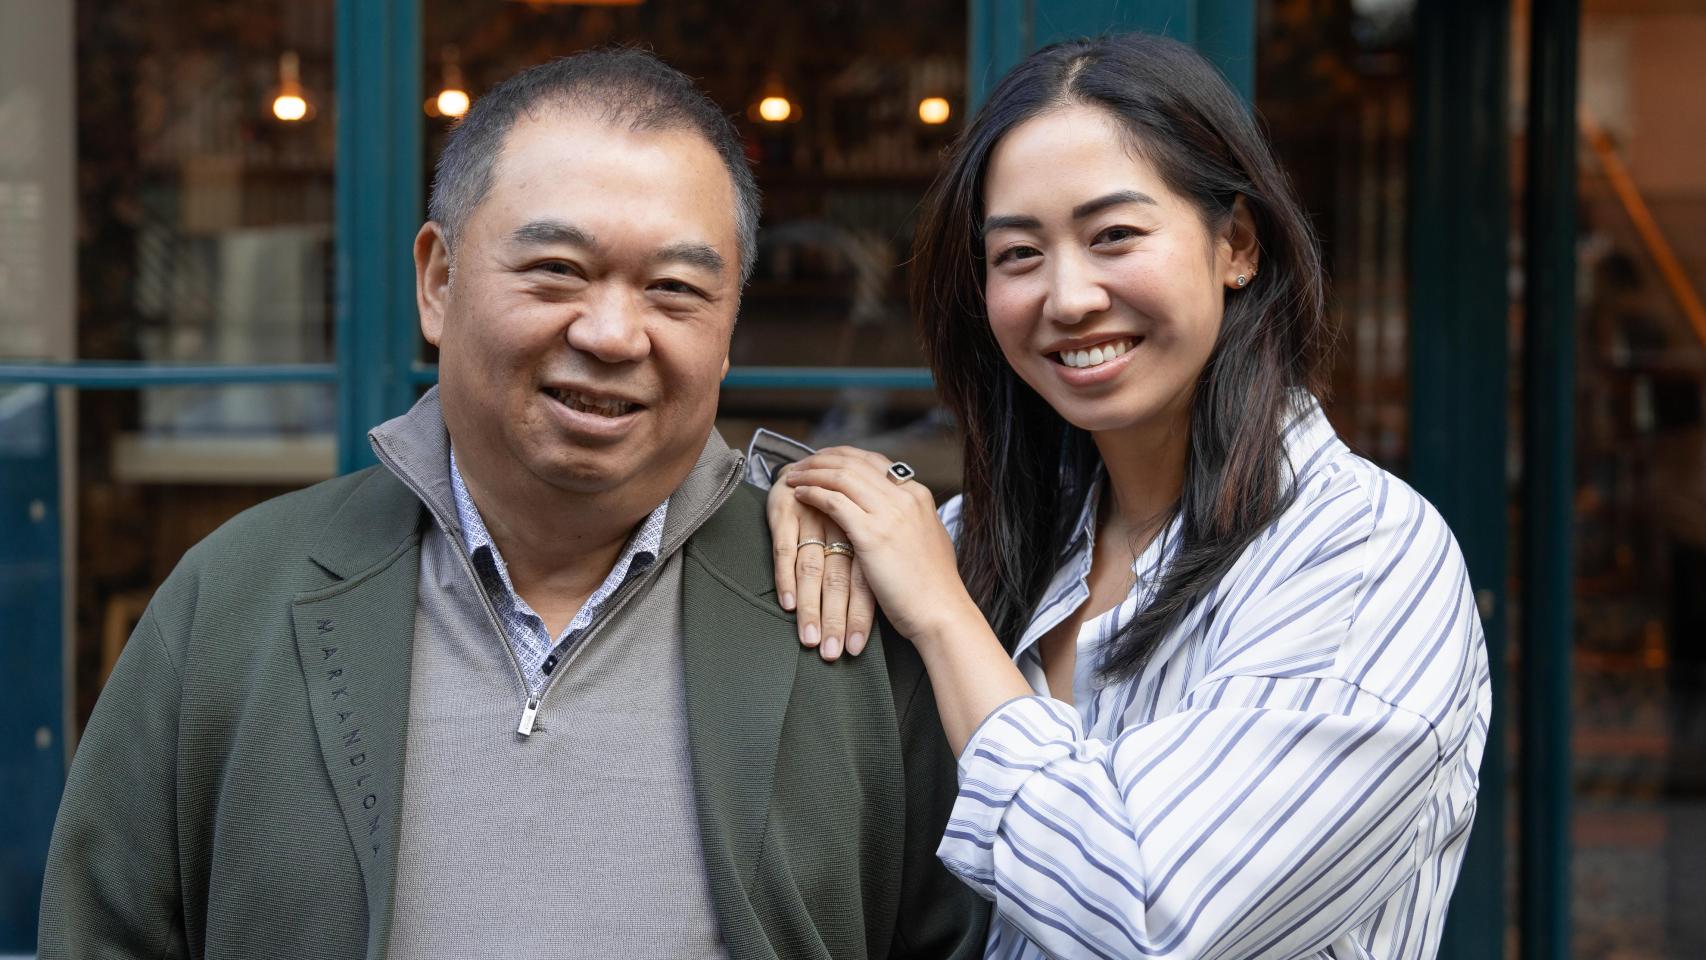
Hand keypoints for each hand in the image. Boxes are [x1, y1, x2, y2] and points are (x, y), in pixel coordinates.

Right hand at [767, 464, 876, 659]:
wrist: (804, 471)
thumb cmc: (834, 512)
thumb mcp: (860, 531)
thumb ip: (872, 561)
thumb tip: (891, 608)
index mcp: (866, 531)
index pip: (866, 580)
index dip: (861, 616)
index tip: (857, 649)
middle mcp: (841, 527)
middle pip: (841, 580)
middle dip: (837, 620)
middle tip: (832, 653)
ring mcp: (814, 519)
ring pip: (814, 570)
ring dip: (812, 608)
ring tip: (809, 641)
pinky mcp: (786, 515)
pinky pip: (786, 550)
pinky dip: (787, 578)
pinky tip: (789, 603)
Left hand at [783, 447, 981, 646]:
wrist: (942, 612)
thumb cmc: (934, 587)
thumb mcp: (929, 540)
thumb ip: (911, 521)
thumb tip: (900, 517)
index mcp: (918, 496)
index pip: (874, 461)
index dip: (843, 456)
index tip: (823, 460)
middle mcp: (905, 497)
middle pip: (855, 461)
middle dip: (822, 459)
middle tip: (801, 464)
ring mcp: (889, 513)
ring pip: (841, 475)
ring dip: (812, 473)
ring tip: (793, 477)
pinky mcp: (872, 534)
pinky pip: (834, 501)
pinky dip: (813, 493)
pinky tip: (799, 496)